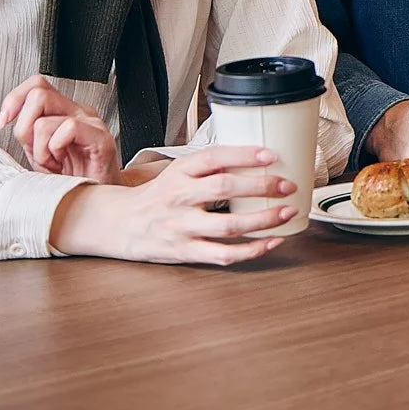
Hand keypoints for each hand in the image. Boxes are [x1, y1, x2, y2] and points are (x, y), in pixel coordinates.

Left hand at [0, 75, 118, 182]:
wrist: (95, 200)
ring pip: (45, 120)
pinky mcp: (101, 138)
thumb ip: (27, 132)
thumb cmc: (71, 179)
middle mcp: (78, 111)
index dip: (15, 99)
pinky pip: (68, 128)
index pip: (36, 85)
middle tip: (34, 150)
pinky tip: (62, 162)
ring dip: (40, 149)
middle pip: (38, 94)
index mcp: (63, 111)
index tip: (4, 122)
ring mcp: (91, 123)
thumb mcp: (39, 152)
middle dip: (23, 128)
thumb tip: (7, 119)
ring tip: (52, 163)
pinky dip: (56, 149)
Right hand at [48, 146, 297, 265]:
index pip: (214, 158)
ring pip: (228, 226)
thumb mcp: (178, 171)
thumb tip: (256, 156)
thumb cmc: (158, 195)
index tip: (271, 155)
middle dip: (261, 187)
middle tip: (287, 185)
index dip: (244, 155)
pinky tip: (270, 242)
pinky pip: (223, 254)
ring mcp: (182, 227)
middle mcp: (180, 197)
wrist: (121, 223)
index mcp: (180, 172)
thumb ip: (210, 166)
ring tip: (286, 212)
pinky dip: (251, 250)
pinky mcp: (185, 251)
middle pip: (224, 189)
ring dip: (263, 220)